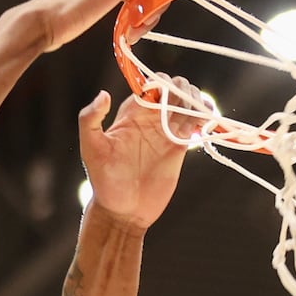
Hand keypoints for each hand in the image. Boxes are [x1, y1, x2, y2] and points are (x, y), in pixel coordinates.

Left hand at [29, 0, 167, 52]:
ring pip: (134, 3)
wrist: (43, 24)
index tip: (158, 9)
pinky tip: (122, 32)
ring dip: (139, 20)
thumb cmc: (73, 7)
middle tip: (141, 27)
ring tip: (130, 34)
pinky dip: (127, 23)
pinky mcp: (93, 7)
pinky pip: (121, 12)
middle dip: (149, 10)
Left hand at [78, 76, 204, 230]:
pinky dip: (205, 118)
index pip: (153, 85)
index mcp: (132, 113)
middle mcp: (151, 119)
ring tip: (194, 116)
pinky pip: (196, 125)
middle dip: (182, 91)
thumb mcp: (91, 148)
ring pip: (188, 104)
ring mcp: (167, 133)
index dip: (162, 84)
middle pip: (174, 90)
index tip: (163, 100)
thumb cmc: (103, 180)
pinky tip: (206, 121)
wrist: (123, 211)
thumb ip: (90, 119)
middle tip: (182, 108)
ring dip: (195, 102)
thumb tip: (103, 94)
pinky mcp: (179, 149)